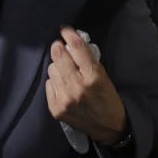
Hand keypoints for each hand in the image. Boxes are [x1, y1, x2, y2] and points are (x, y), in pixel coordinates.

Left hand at [45, 27, 126, 145]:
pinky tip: (63, 87)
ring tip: (66, 73)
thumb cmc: (108, 98)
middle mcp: (77, 87)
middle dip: (58, 48)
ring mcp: (64, 99)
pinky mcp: (55, 108)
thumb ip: (88, 60)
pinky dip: (55, 82)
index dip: (68, 34)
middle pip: (58, 56)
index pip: (76, 48)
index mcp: (93, 77)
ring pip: (51, 69)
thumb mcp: (104, 76)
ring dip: (57, 67)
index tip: (64, 29)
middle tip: (60, 47)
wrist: (109, 128)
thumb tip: (70, 43)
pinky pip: (48, 84)